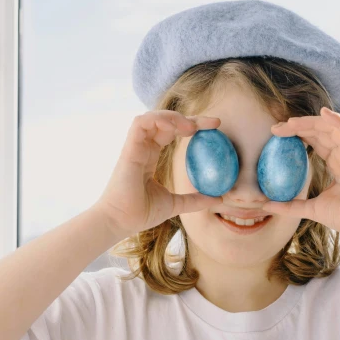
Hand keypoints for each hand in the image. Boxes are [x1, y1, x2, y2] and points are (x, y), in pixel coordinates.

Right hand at [93, 110, 221, 239]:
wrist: (120, 222)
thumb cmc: (141, 214)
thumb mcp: (176, 205)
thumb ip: (195, 200)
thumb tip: (219, 199)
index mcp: (151, 156)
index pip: (173, 132)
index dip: (193, 126)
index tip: (215, 127)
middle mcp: (143, 148)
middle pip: (166, 122)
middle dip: (191, 118)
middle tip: (214, 123)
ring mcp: (135, 147)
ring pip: (152, 117)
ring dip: (174, 116)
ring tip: (193, 127)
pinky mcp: (129, 149)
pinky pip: (140, 123)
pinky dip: (157, 119)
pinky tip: (175, 126)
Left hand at [262, 107, 339, 241]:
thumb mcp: (310, 209)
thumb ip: (289, 205)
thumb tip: (265, 205)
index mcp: (336, 163)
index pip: (315, 141)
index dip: (297, 134)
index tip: (276, 136)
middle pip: (320, 131)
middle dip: (298, 126)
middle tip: (276, 129)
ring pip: (332, 127)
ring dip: (311, 122)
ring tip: (290, 122)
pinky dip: (337, 120)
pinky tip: (323, 113)